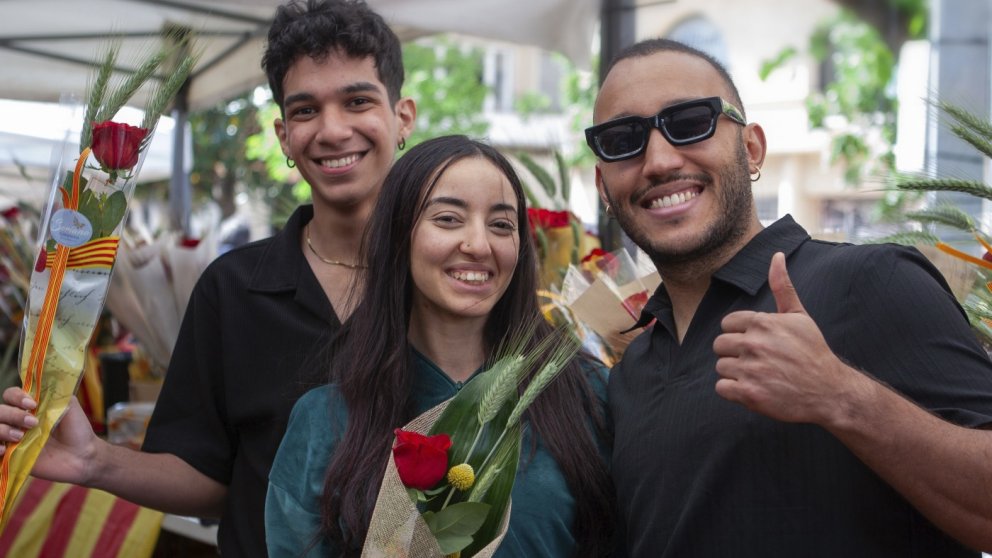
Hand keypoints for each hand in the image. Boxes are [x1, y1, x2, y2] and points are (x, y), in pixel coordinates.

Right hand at [1, 387, 99, 483]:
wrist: (82, 456)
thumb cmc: (77, 429)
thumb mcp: (69, 406)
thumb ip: (55, 392)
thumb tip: (44, 379)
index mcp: (29, 407)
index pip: (10, 395)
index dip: (16, 397)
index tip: (31, 403)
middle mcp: (17, 421)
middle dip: (12, 414)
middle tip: (32, 422)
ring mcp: (13, 438)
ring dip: (2, 430)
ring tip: (20, 436)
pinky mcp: (12, 456)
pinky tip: (4, 449)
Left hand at [712, 252, 861, 424]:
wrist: (829, 391)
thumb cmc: (812, 352)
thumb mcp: (799, 316)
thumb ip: (782, 287)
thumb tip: (776, 255)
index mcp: (762, 323)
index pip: (727, 324)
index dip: (740, 334)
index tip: (757, 343)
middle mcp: (753, 344)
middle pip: (720, 345)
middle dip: (735, 353)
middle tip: (758, 361)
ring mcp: (750, 369)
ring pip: (721, 367)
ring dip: (736, 373)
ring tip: (759, 375)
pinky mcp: (748, 393)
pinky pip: (721, 388)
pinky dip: (734, 391)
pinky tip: (754, 389)